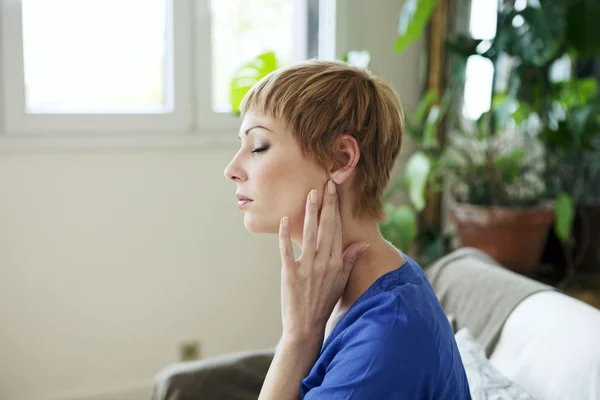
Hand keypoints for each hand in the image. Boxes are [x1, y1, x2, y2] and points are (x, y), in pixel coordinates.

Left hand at [278, 180, 368, 343]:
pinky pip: (287, 251)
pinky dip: (285, 235)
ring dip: (310, 213)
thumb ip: (350, 261)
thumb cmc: (323, 302)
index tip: (334, 192)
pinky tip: (284, 219)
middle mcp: (324, 263)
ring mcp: (307, 269)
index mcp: (336, 263)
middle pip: (326, 228)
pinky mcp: (290, 274)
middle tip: (325, 184)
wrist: (306, 326)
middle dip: (326, 204)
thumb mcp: (340, 282)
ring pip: (309, 235)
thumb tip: (364, 244)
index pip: (337, 230)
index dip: (335, 209)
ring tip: (310, 194)